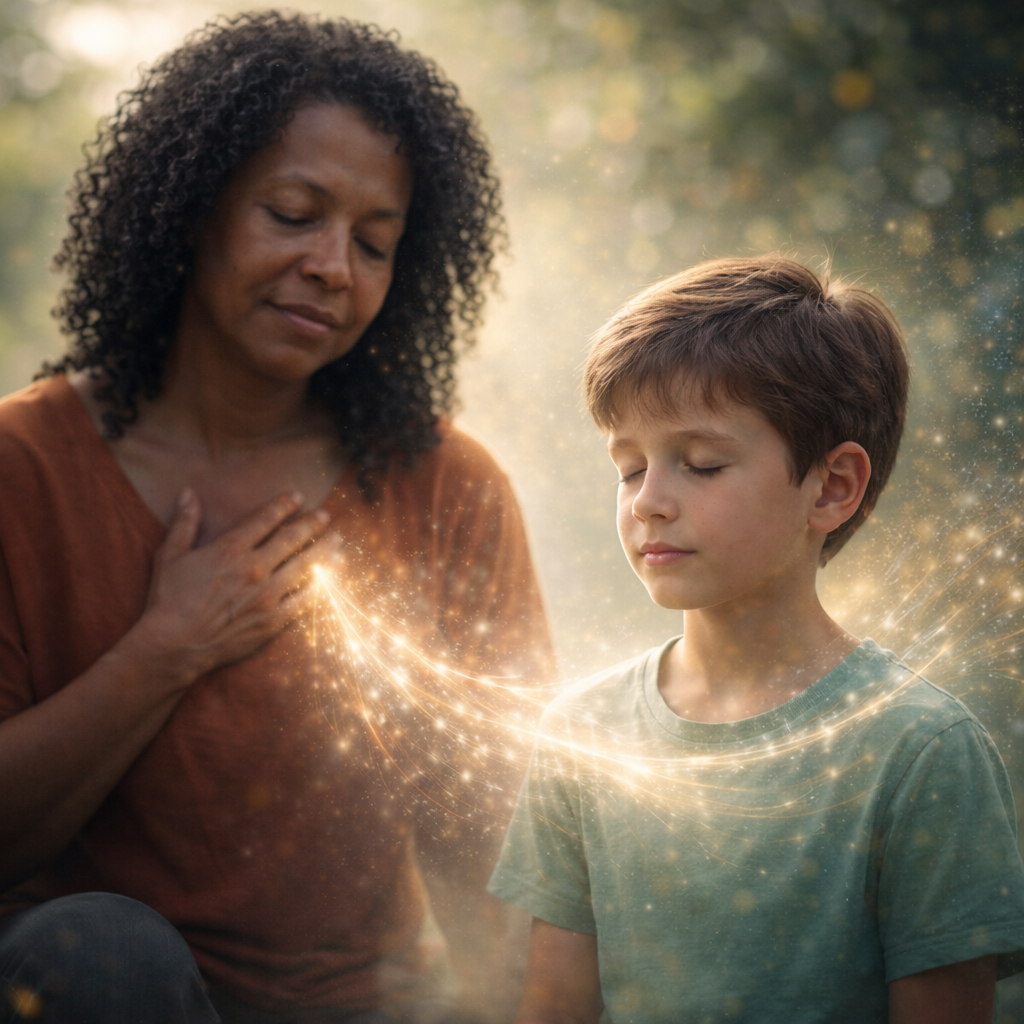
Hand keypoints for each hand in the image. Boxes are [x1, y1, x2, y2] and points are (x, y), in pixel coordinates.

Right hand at [133, 489, 338, 684]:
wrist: (173, 646)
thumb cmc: (168, 601)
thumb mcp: (170, 555)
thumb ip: (184, 522)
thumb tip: (187, 492)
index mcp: (230, 549)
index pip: (265, 519)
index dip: (284, 505)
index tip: (297, 496)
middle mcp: (254, 568)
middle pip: (292, 539)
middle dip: (312, 525)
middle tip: (325, 516)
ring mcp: (267, 595)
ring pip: (306, 567)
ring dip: (324, 552)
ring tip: (339, 543)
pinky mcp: (273, 621)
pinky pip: (304, 601)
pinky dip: (320, 588)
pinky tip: (331, 580)